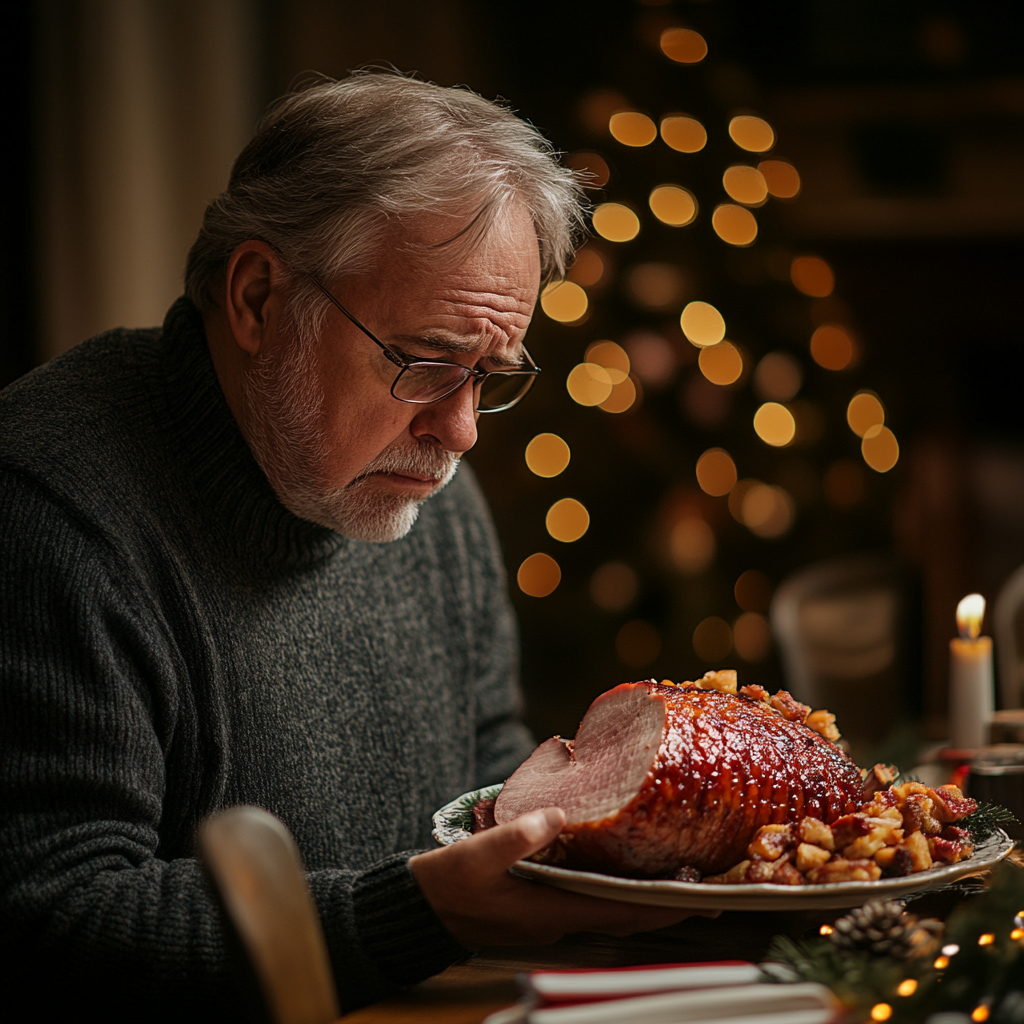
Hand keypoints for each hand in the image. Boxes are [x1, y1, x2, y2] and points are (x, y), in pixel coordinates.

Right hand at [408, 807, 709, 949]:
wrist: (422, 910)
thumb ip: (516, 836)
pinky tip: (624, 867)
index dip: (669, 904)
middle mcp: (561, 917)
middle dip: (670, 902)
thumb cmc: (448, 885)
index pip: (626, 910)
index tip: (708, 896)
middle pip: (630, 914)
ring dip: (647, 895)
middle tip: (709, 884)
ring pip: (614, 908)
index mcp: (554, 908)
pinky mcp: (544, 905)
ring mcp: (553, 914)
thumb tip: (558, 815)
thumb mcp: (476, 855)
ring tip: (678, 874)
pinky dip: (618, 888)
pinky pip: (594, 899)